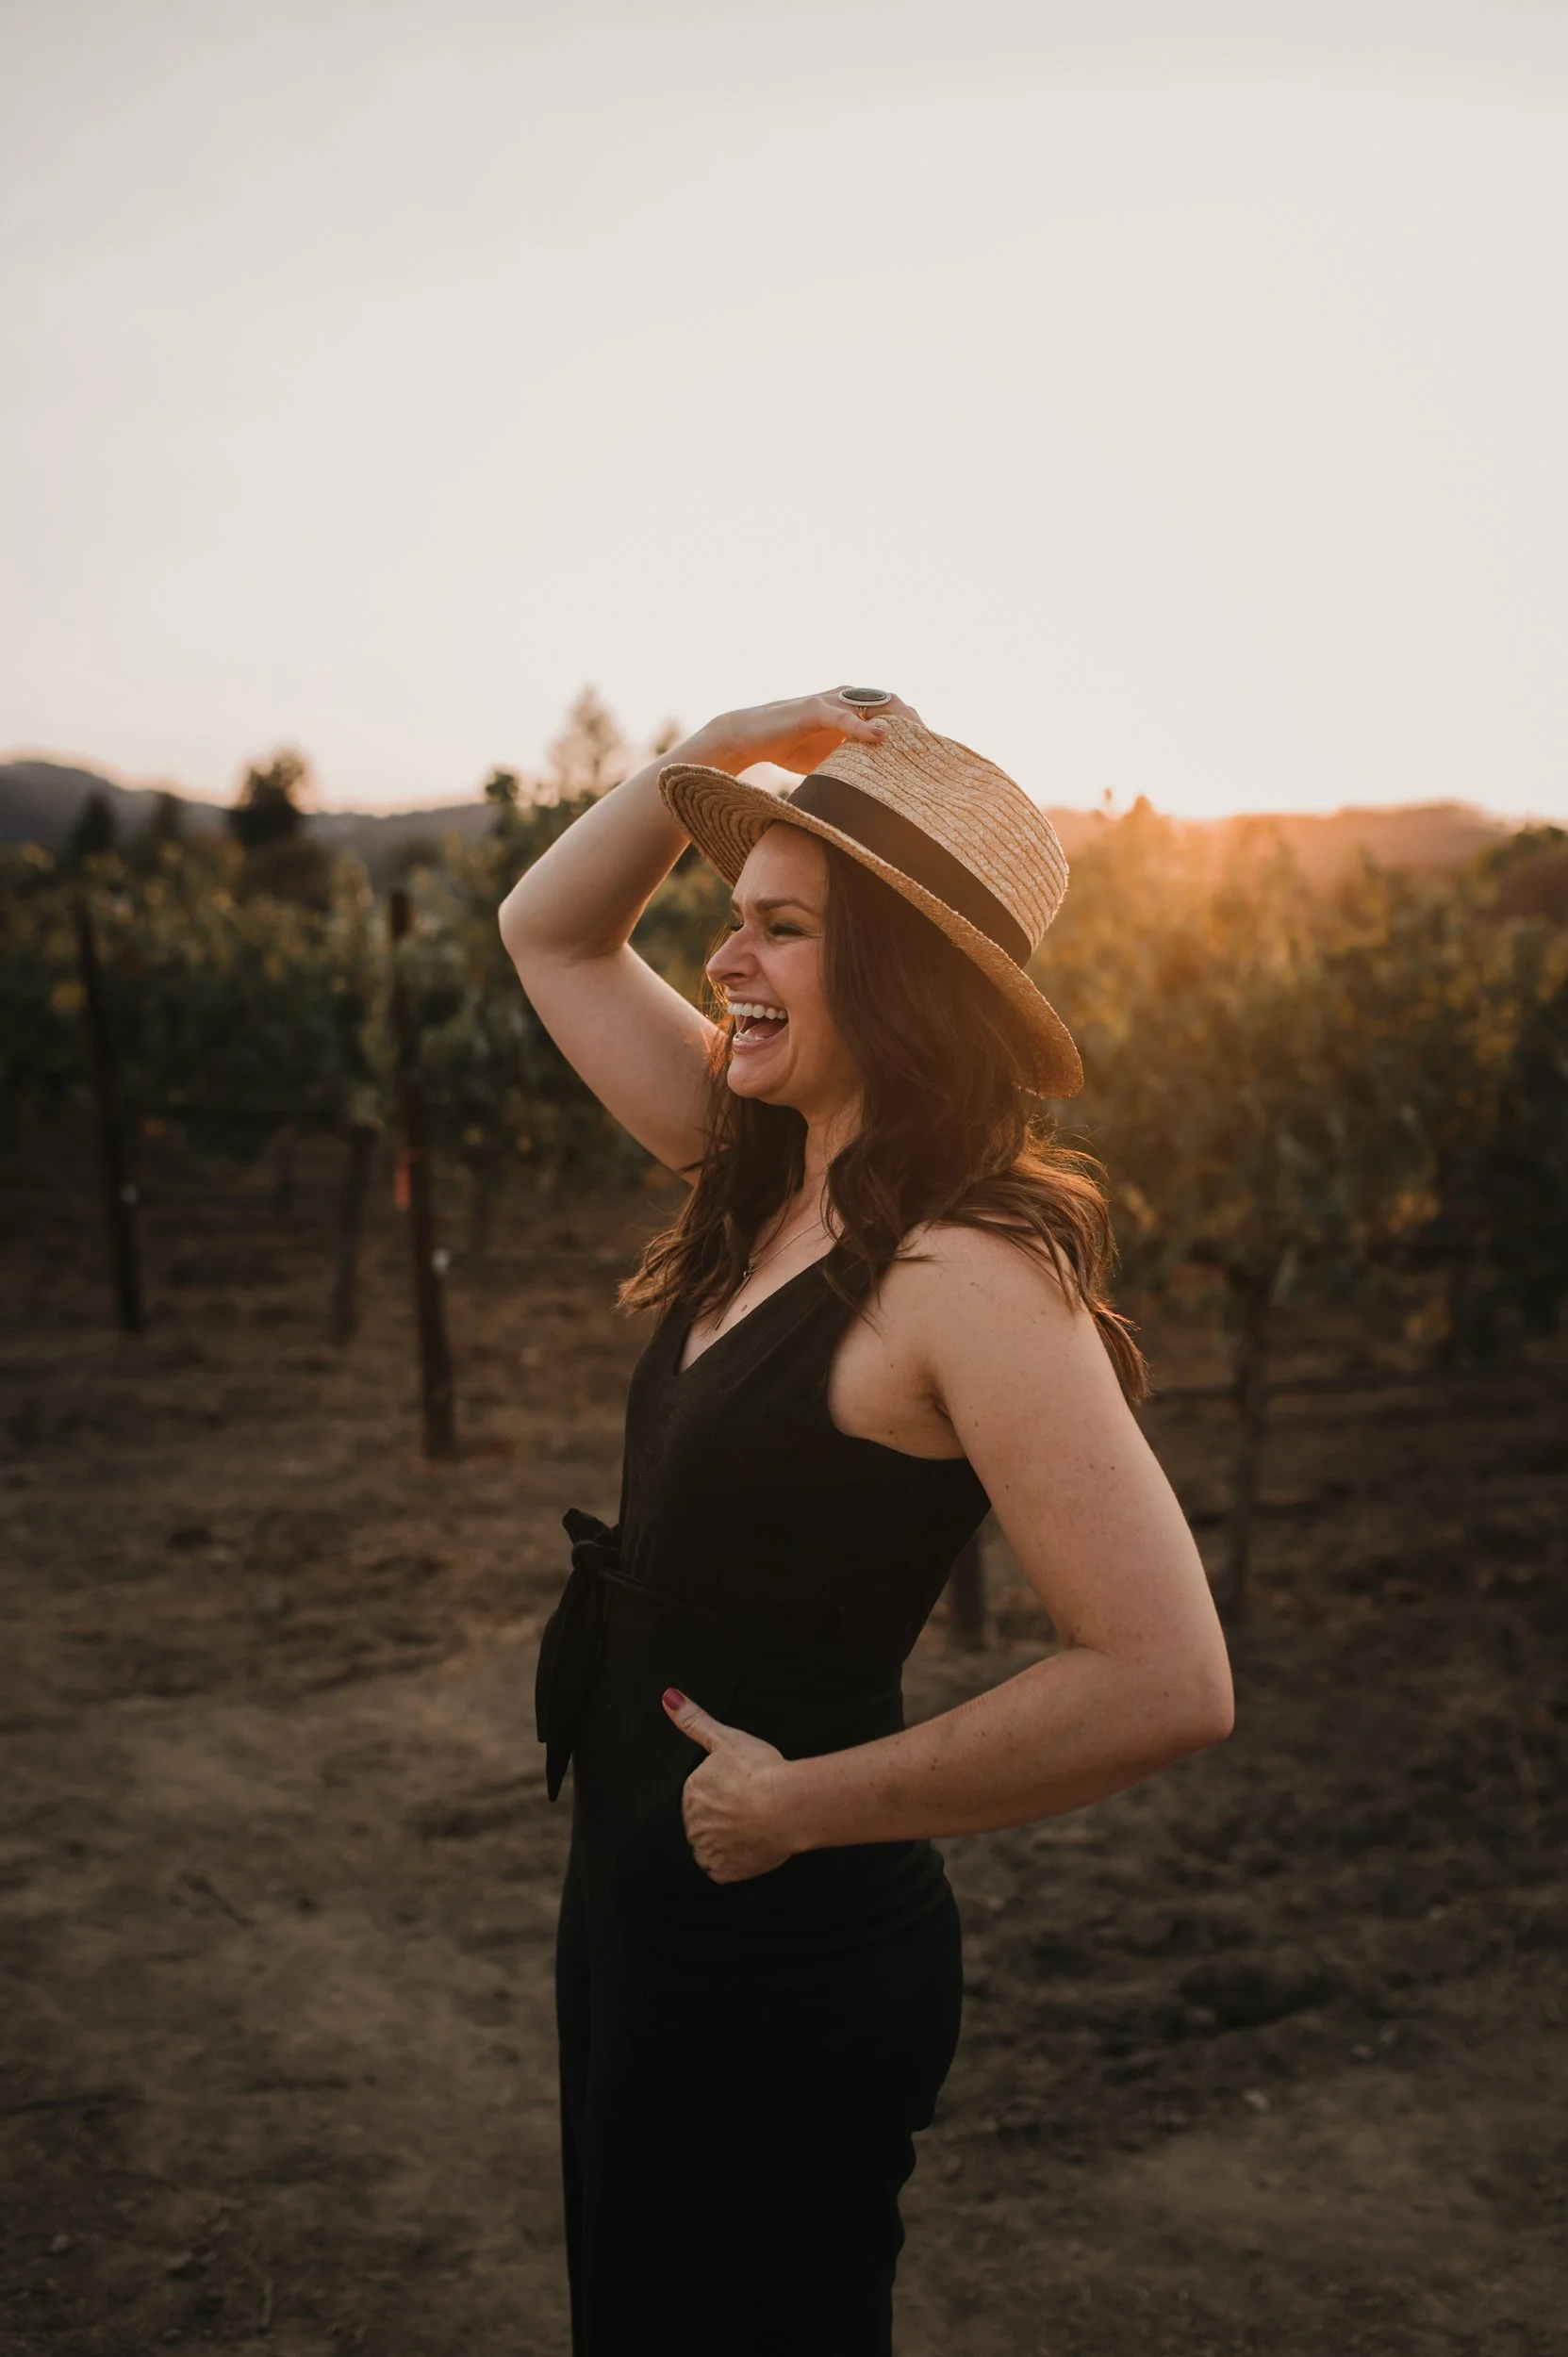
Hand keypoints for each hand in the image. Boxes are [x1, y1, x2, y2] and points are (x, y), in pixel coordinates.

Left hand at [661, 1687, 797, 1882]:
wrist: (786, 1807)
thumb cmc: (759, 1770)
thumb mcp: (726, 1738)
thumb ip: (694, 1720)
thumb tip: (668, 1697)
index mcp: (691, 1793)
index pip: (701, 1795)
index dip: (724, 1792)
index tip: (743, 1788)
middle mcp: (692, 1825)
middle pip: (705, 1822)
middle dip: (724, 1817)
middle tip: (751, 1808)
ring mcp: (706, 1851)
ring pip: (711, 1846)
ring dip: (728, 1840)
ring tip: (753, 1827)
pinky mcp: (723, 1872)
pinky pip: (723, 1870)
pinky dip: (735, 1862)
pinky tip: (750, 1848)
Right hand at [684, 688, 919, 779]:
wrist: (752, 739)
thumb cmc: (792, 748)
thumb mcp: (834, 757)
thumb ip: (858, 760)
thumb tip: (885, 787)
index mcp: (857, 708)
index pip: (897, 714)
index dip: (917, 731)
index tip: (937, 755)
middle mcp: (848, 699)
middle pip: (894, 706)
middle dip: (916, 726)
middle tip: (937, 751)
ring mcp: (832, 701)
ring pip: (873, 706)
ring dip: (898, 722)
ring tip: (919, 742)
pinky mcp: (814, 709)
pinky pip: (842, 716)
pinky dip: (861, 727)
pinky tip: (879, 737)